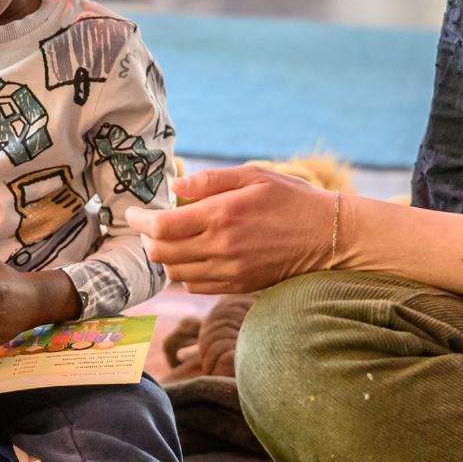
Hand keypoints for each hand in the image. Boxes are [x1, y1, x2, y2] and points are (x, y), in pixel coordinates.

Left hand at [126, 165, 337, 293]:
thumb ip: (209, 181)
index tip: (133, 213)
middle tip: (149, 225)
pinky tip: (192, 255)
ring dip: (165, 257)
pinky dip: (184, 272)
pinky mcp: (238, 286)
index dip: (140, 221)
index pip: (162, 226)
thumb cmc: (292, 199)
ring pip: (176, 272)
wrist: (329, 237)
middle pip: (162, 252)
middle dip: (147, 239)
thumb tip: (174, 187)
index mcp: (222, 215)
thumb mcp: (253, 175)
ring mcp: (230, 271)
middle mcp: (222, 247)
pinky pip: (195, 286)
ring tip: (169, 240)